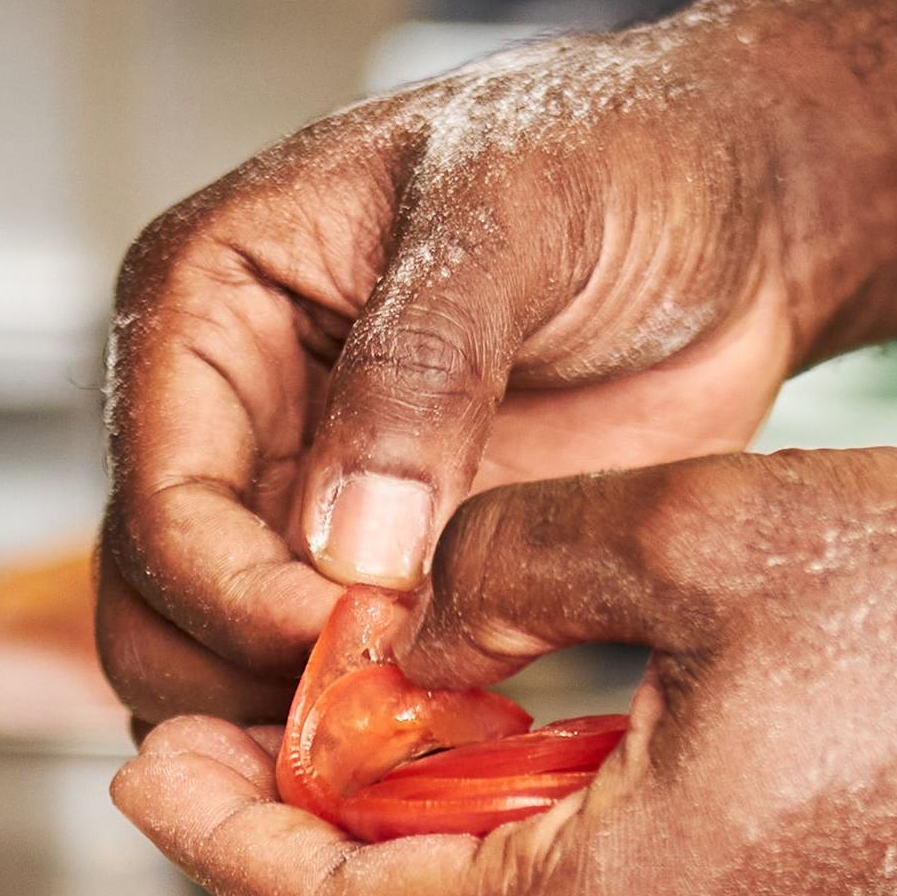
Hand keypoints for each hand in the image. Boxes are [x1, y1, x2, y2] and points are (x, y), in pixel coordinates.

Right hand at [96, 26, 808, 726]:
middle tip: (380, 715)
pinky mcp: (380, 574)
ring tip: (422, 730)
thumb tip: (350, 542)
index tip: (360, 636)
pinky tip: (453, 729)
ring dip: (293, 730)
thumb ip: (423, 369)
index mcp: (209, 302)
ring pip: (215, 671)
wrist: (742, 215)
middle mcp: (227, 414)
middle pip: (154, 609)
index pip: (163, 503)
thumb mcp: (515, 217)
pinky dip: (363, 737)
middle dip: (247, 682)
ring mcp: (297, 505)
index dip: (241, 597)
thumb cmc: (622, 158)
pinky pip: (321, 689)